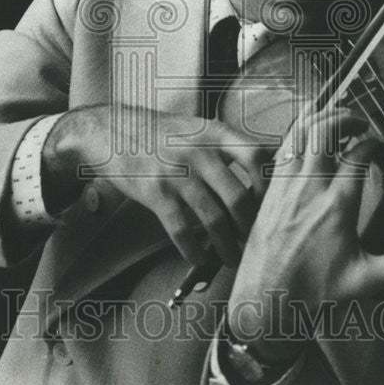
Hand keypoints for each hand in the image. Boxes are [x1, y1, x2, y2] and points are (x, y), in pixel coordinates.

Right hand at [42, 105, 270, 267]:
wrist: (111, 130)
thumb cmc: (161, 133)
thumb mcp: (197, 127)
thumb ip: (225, 146)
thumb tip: (263, 174)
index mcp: (214, 132)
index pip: (257, 155)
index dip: (270, 183)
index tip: (273, 202)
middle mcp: (199, 153)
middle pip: (239, 196)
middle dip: (250, 226)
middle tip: (253, 239)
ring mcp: (177, 174)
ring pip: (214, 219)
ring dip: (227, 245)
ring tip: (233, 256)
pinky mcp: (156, 194)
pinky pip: (183, 230)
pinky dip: (195, 250)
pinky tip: (200, 257)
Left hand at [227, 105, 383, 361]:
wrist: (265, 302)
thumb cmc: (313, 293)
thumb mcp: (365, 280)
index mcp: (337, 206)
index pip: (358, 156)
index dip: (372, 143)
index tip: (381, 145)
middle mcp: (309, 188)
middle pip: (324, 131)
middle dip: (344, 117)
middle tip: (359, 121)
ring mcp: (285, 186)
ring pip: (299, 134)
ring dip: (318, 119)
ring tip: (335, 119)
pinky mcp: (269, 190)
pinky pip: (282, 149)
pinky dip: (297, 134)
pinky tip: (306, 136)